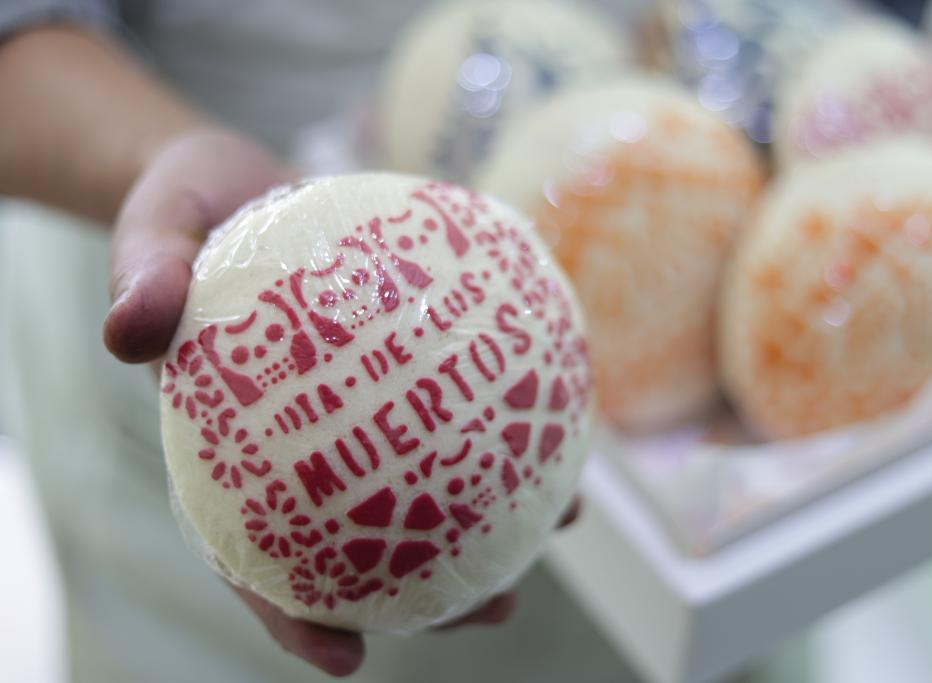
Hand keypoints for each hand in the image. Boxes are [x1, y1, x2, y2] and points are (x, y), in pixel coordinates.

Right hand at [101, 127, 583, 676]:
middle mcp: (306, 440)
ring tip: (566, 523)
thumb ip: (142, 272)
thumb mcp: (153, 226)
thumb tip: (129, 333)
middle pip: (364, 539)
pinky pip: (457, 395)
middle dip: (432, 586)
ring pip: (426, 478)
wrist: (236, 182)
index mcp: (234, 445)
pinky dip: (505, 412)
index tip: (347, 657)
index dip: (293, 613)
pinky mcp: (403, 358)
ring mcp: (361, 406)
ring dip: (498, 512)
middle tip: (494, 607)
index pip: (254, 551)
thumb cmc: (189, 215)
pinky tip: (561, 413)